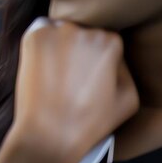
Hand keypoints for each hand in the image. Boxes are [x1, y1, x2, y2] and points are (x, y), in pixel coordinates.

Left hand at [4, 19, 138, 162]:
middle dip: (79, 49)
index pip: (107, 40)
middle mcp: (82, 30)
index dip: (99, 58)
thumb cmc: (89, 120)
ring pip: (61, 31)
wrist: (49, 132)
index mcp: (109, 42)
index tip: (91, 74)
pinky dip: (41, 43)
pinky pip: (40, 32)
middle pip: (83, 32)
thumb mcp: (128, 98)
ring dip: (60, 44)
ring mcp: (55, 31)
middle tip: (72, 74)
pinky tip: (42, 65)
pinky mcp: (32, 37)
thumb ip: (125, 69)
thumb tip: (112, 56)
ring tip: (56, 72)